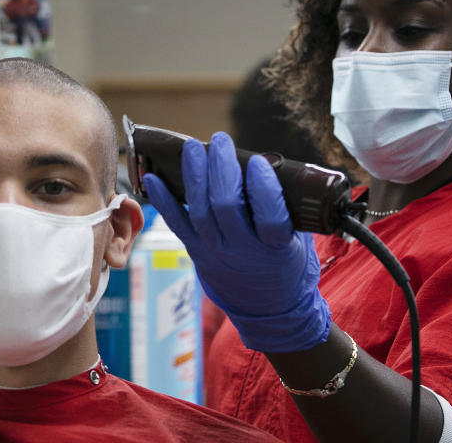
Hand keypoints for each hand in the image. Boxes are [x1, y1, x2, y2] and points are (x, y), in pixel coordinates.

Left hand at [143, 132, 329, 352]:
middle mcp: (244, 251)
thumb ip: (288, 208)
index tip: (256, 161)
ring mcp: (216, 253)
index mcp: (276, 247)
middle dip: (221, 170)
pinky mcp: (197, 254)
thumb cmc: (288, 266)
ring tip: (193, 149)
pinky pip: (177, 225)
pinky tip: (152, 178)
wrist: (271, 311)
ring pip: (200, 212)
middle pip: (227, 207)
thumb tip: (271, 166)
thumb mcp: (299, 240)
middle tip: (219, 141)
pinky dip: (163, 201)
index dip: (262, 187)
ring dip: (194, 176)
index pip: (268, 215)